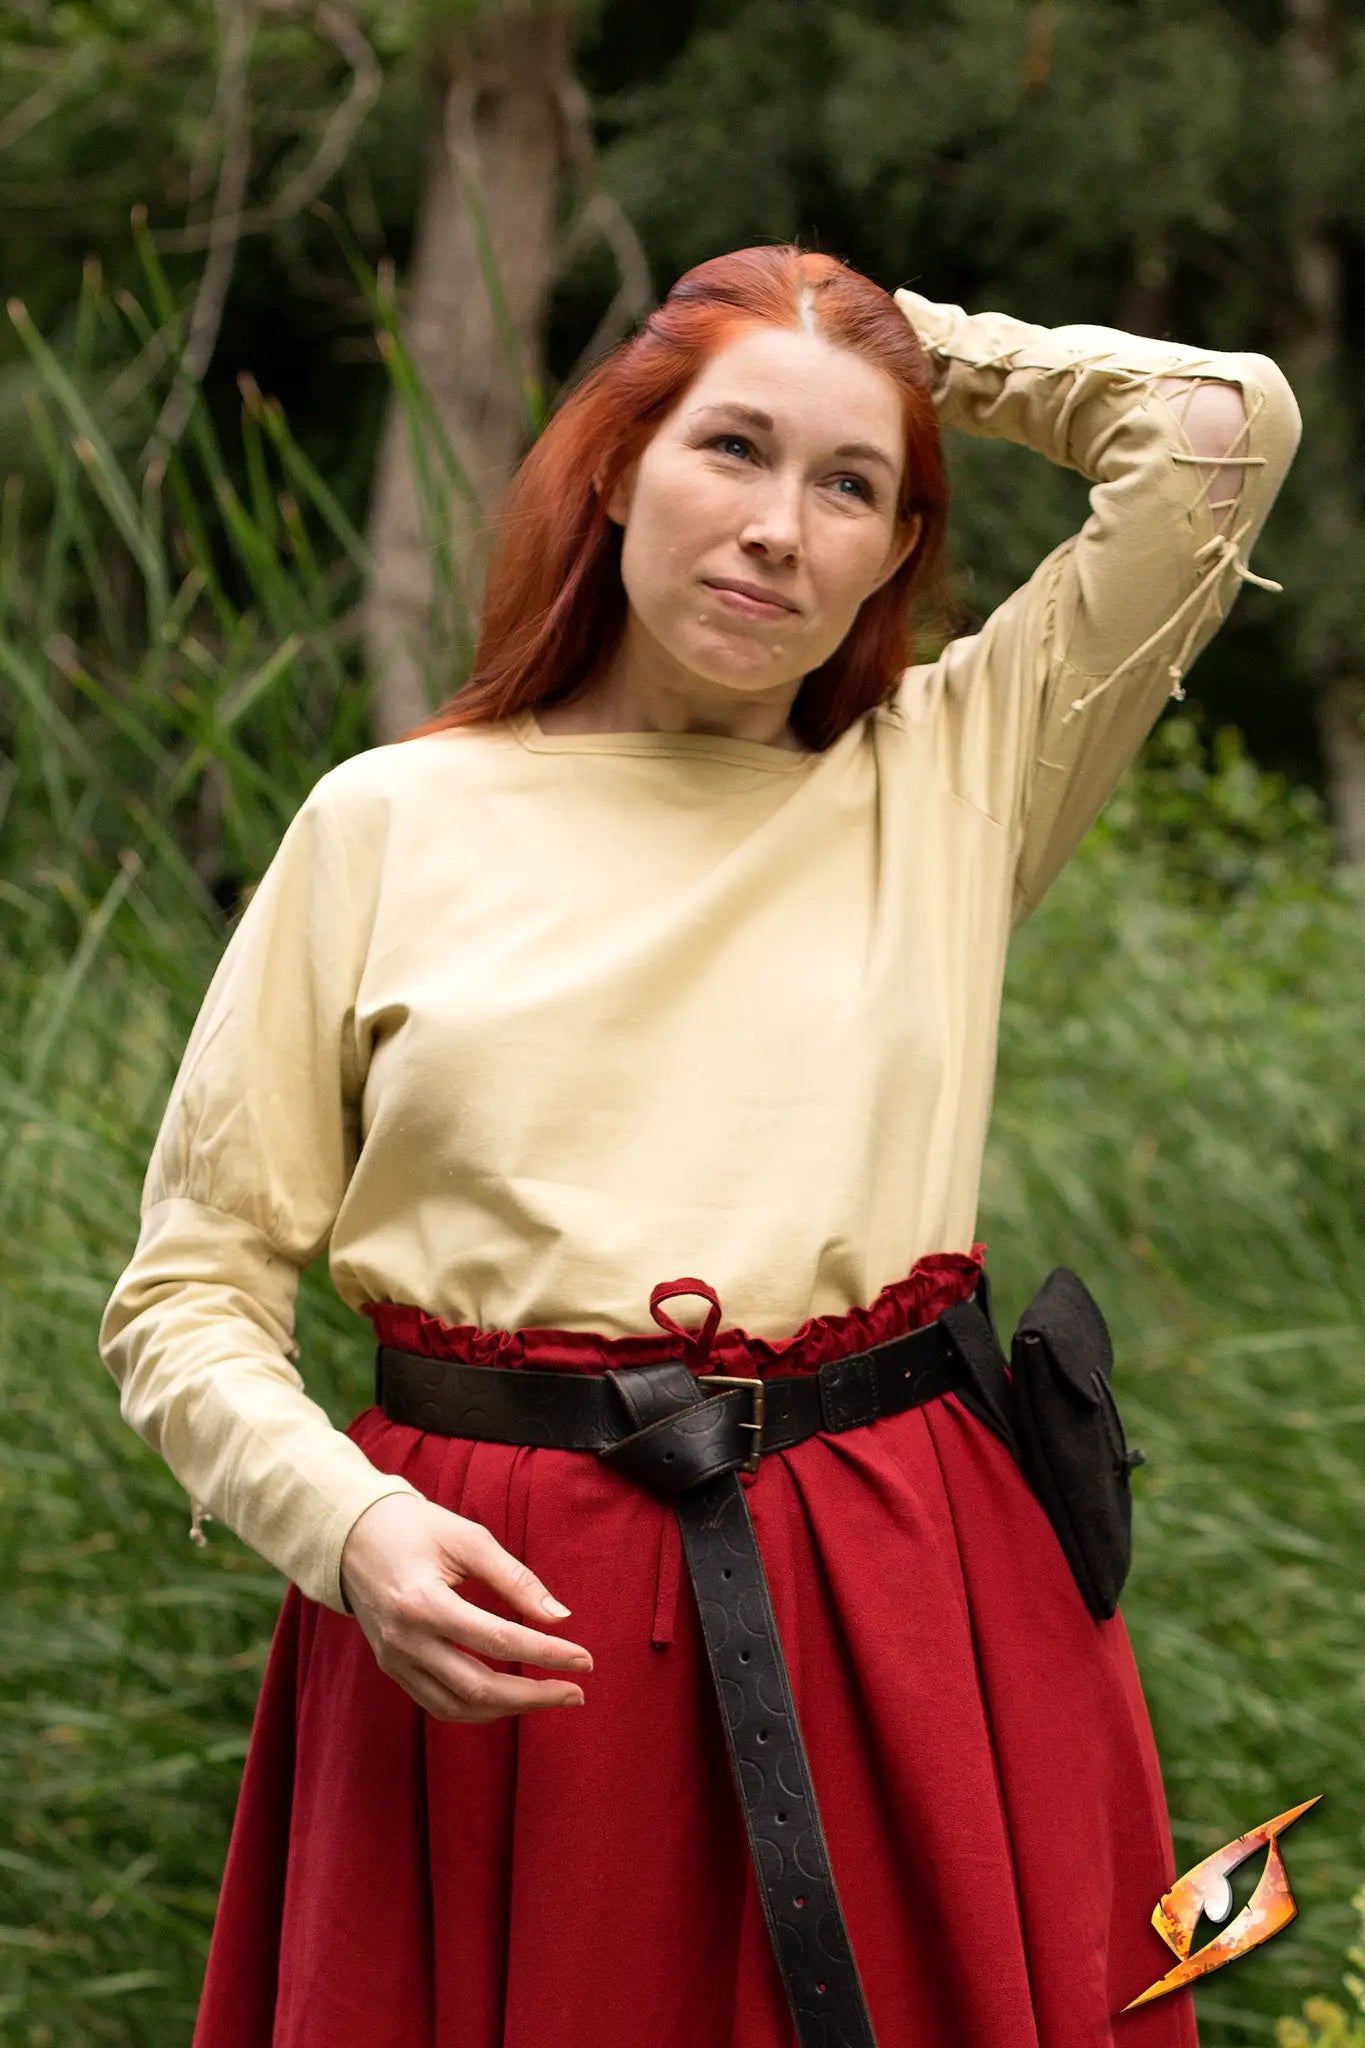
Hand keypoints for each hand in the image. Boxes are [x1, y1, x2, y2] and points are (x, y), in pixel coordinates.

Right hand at [338, 1492, 592, 1721]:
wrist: (350, 1536)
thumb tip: (559, 1617)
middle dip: (534, 1696)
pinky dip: (478, 1708)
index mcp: (422, 1602)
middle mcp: (405, 1641)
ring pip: (458, 1707)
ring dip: (509, 1709)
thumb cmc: (414, 1528)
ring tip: (550, 1696)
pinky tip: (508, 1697)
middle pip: (478, 1688)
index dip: (546, 1654)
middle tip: (577, 1691)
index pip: (497, 1640)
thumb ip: (515, 1579)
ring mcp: (394, 1661)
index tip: (585, 1659)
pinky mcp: (392, 1668)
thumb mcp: (467, 1538)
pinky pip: (439, 1704)